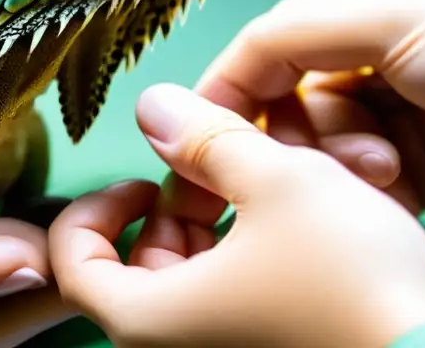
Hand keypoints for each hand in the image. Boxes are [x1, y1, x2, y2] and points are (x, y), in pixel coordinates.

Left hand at [49, 85, 424, 347]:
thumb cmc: (352, 279)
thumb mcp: (277, 182)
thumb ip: (205, 138)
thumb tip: (152, 104)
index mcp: (149, 320)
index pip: (72, 263)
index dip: (96, 209)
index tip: (145, 180)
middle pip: (142, 265)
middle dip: (178, 207)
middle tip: (222, 172)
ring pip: (194, 280)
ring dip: (223, 224)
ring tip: (273, 186)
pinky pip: (237, 300)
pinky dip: (252, 255)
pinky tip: (302, 221)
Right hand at [193, 0, 424, 215]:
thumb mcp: (385, 18)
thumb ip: (274, 43)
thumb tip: (164, 98)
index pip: (254, 56)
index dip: (223, 108)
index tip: (188, 163)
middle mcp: (357, 47)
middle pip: (283, 110)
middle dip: (306, 143)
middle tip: (346, 160)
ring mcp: (385, 104)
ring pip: (318, 153)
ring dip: (344, 172)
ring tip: (388, 171)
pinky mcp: (414, 158)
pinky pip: (359, 186)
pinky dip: (373, 198)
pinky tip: (403, 190)